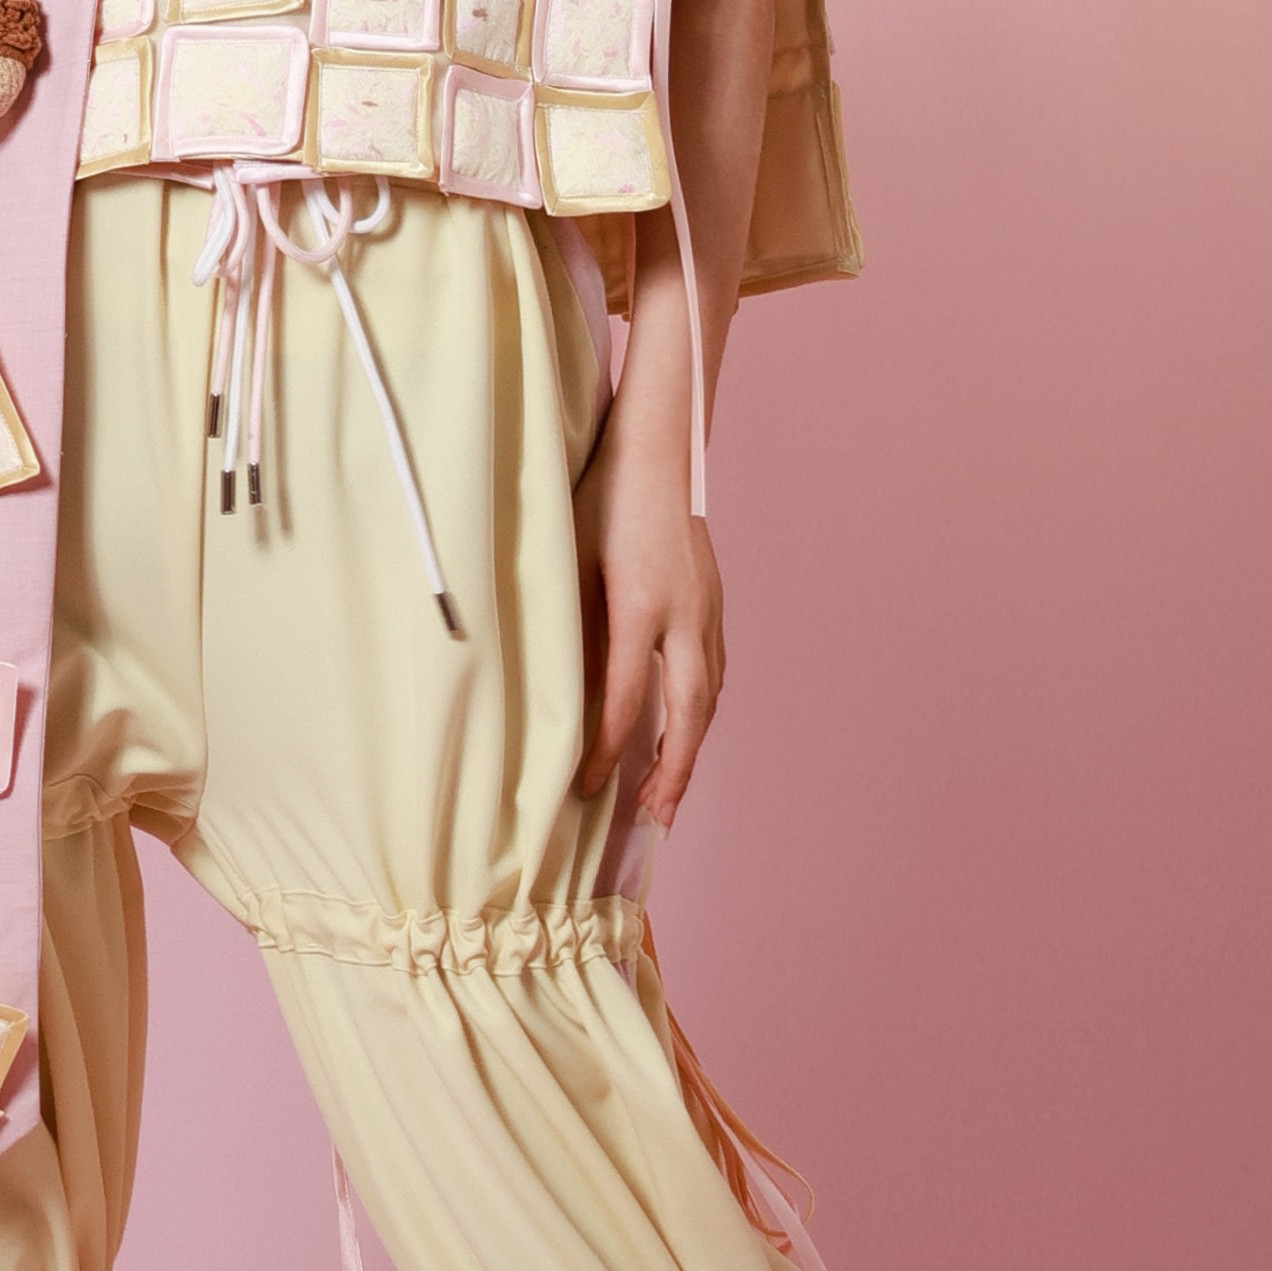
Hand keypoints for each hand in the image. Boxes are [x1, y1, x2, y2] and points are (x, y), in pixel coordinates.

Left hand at [576, 411, 726, 829]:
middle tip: (658, 818)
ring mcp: (708, 610)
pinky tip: (686, 731)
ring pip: (709, 697)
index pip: (624, 698)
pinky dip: (701, 713)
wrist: (660, 452)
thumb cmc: (603, 499)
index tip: (588, 787)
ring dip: (692, 748)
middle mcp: (685, 614)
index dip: (607, 751)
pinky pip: (714, 672)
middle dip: (676, 772)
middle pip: (689, 713)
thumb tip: (557, 691)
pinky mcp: (714, 603)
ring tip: (669, 791)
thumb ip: (572, 626)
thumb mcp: (570, 560)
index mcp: (641, 605)